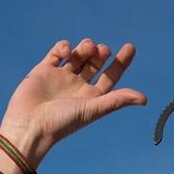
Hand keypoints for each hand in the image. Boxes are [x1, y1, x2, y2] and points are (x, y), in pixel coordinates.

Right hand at [0, 39, 146, 167]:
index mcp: (92, 97)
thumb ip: (117, 101)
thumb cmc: (62, 122)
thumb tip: (144, 99)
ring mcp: (61, 77)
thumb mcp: (93, 109)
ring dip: (85, 47)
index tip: (130, 47)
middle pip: (95, 63)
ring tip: (87, 49)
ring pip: (78, 55)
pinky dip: (65, 47)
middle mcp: (78, 87)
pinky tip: (68, 51)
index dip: (121, 62)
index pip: (110, 76)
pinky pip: (57, 53)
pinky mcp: (43, 71)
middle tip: (103, 51)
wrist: (29, 126)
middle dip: (101, 53)